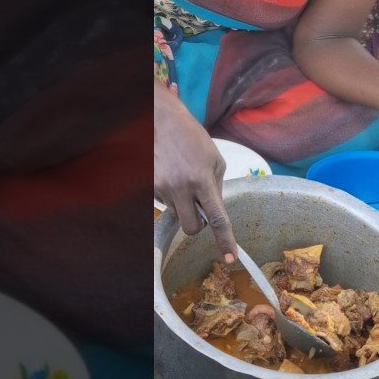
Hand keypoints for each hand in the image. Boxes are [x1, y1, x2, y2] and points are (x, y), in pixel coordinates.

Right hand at [154, 87, 235, 261]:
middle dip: (197, 224)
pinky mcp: (149, 187)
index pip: (216, 218)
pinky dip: (170, 195)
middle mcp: (180, 187)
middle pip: (191, 228)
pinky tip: (171, 175)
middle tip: (199, 208)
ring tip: (183, 178)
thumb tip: (214, 213)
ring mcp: (162, 188)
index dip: (224, 240)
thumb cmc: (192, 138)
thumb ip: (217, 189)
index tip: (230, 257)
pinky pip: (164, 203)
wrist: (161, 121)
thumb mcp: (215, 160)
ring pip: (176, 215)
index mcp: (201, 180)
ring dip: (183, 205)